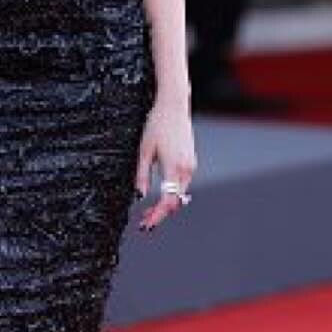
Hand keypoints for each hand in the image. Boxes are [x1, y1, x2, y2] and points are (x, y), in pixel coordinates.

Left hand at [135, 96, 197, 231]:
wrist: (174, 106)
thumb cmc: (157, 125)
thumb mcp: (144, 151)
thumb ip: (142, 175)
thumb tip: (141, 196)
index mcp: (174, 168)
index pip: (167, 201)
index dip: (156, 216)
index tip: (145, 225)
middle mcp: (186, 169)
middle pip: (175, 201)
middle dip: (160, 214)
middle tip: (144, 223)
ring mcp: (191, 166)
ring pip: (180, 194)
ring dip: (166, 205)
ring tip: (149, 212)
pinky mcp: (191, 162)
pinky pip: (182, 184)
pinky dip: (172, 193)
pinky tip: (160, 195)